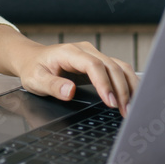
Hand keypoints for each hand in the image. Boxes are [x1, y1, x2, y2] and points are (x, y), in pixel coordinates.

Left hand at [14, 40, 138, 116]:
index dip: (105, 84)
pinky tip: (132, 97)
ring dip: (129, 86)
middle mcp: (85, 51)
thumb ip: (52, 86)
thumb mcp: (35, 79)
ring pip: (120, 66)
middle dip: (121, 90)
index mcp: (70, 52)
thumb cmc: (33, 68)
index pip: (94, 65)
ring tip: (131, 108)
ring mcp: (94, 55)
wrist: (32, 58)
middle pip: (112, 66)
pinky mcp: (99, 62)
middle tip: (125, 112)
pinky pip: (119, 70)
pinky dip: (128, 83)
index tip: (111, 102)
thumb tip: (70, 91)